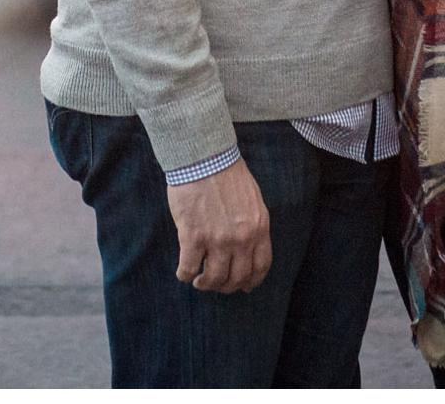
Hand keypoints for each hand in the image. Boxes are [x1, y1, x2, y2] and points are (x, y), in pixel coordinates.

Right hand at [168, 156, 271, 292]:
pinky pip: (188, 268)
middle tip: (216, 283)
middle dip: (226, 286)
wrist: (204, 157)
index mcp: (258, 227)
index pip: (261, 265)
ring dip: (205, 284)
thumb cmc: (226, 173)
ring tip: (198, 280)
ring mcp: (217, 239)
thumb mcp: (252, 199)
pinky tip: (183, 272)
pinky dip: (185, 275)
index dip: (252, 280)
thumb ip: (252, 224)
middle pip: (237, 277)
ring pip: (213, 278)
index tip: (244, 286)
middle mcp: (241, 238)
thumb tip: (247, 245)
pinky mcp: (193, 236)